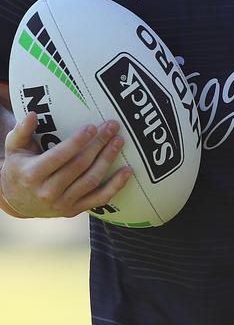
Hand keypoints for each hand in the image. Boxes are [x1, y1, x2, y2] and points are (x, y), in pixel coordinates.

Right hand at [1, 112, 132, 217]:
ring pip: (91, 181)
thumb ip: (21, 130)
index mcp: (32, 174)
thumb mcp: (14, 148)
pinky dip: (115, 187)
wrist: (15, 201)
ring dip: (107, 160)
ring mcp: (62, 204)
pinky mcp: (73, 211)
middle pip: (79, 166)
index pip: (59, 157)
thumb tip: (32, 114)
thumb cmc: (18, 167)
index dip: (77, 142)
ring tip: (119, 141)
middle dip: (98, 145)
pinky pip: (99, 200)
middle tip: (112, 126)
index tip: (92, 127)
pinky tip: (127, 171)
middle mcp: (47, 192)